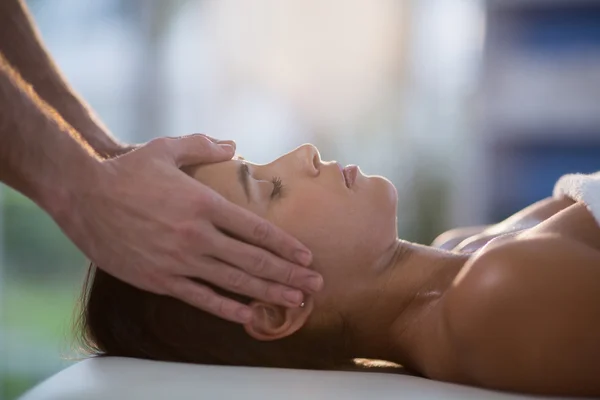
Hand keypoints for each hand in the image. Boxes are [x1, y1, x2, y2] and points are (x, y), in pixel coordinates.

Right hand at [60, 134, 322, 322]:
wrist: (82, 195)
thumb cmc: (127, 171)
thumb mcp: (167, 148)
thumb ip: (204, 146)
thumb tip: (233, 144)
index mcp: (203, 204)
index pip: (256, 230)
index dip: (285, 245)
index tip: (306, 256)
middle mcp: (197, 235)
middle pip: (253, 260)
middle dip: (288, 274)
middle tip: (315, 285)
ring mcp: (179, 260)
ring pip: (233, 282)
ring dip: (268, 293)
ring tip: (296, 302)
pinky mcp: (160, 279)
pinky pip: (201, 298)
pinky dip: (227, 308)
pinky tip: (250, 315)